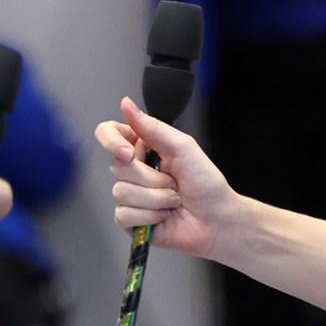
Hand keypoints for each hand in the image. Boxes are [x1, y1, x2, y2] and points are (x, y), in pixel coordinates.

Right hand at [101, 99, 237, 258]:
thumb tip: (126, 105)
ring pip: (122, 192)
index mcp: (142, 147)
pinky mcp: (129, 219)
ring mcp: (129, 195)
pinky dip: (150, 216)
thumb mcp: (183, 148)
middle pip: (117, 166)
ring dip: (156, 199)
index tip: (130, 153)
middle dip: (152, 178)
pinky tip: (164, 216)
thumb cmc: (206, 183)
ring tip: (174, 201)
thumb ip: (153, 127)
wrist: (217, 219)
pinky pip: (124, 215)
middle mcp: (132, 170)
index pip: (109, 133)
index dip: (112, 141)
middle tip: (174, 183)